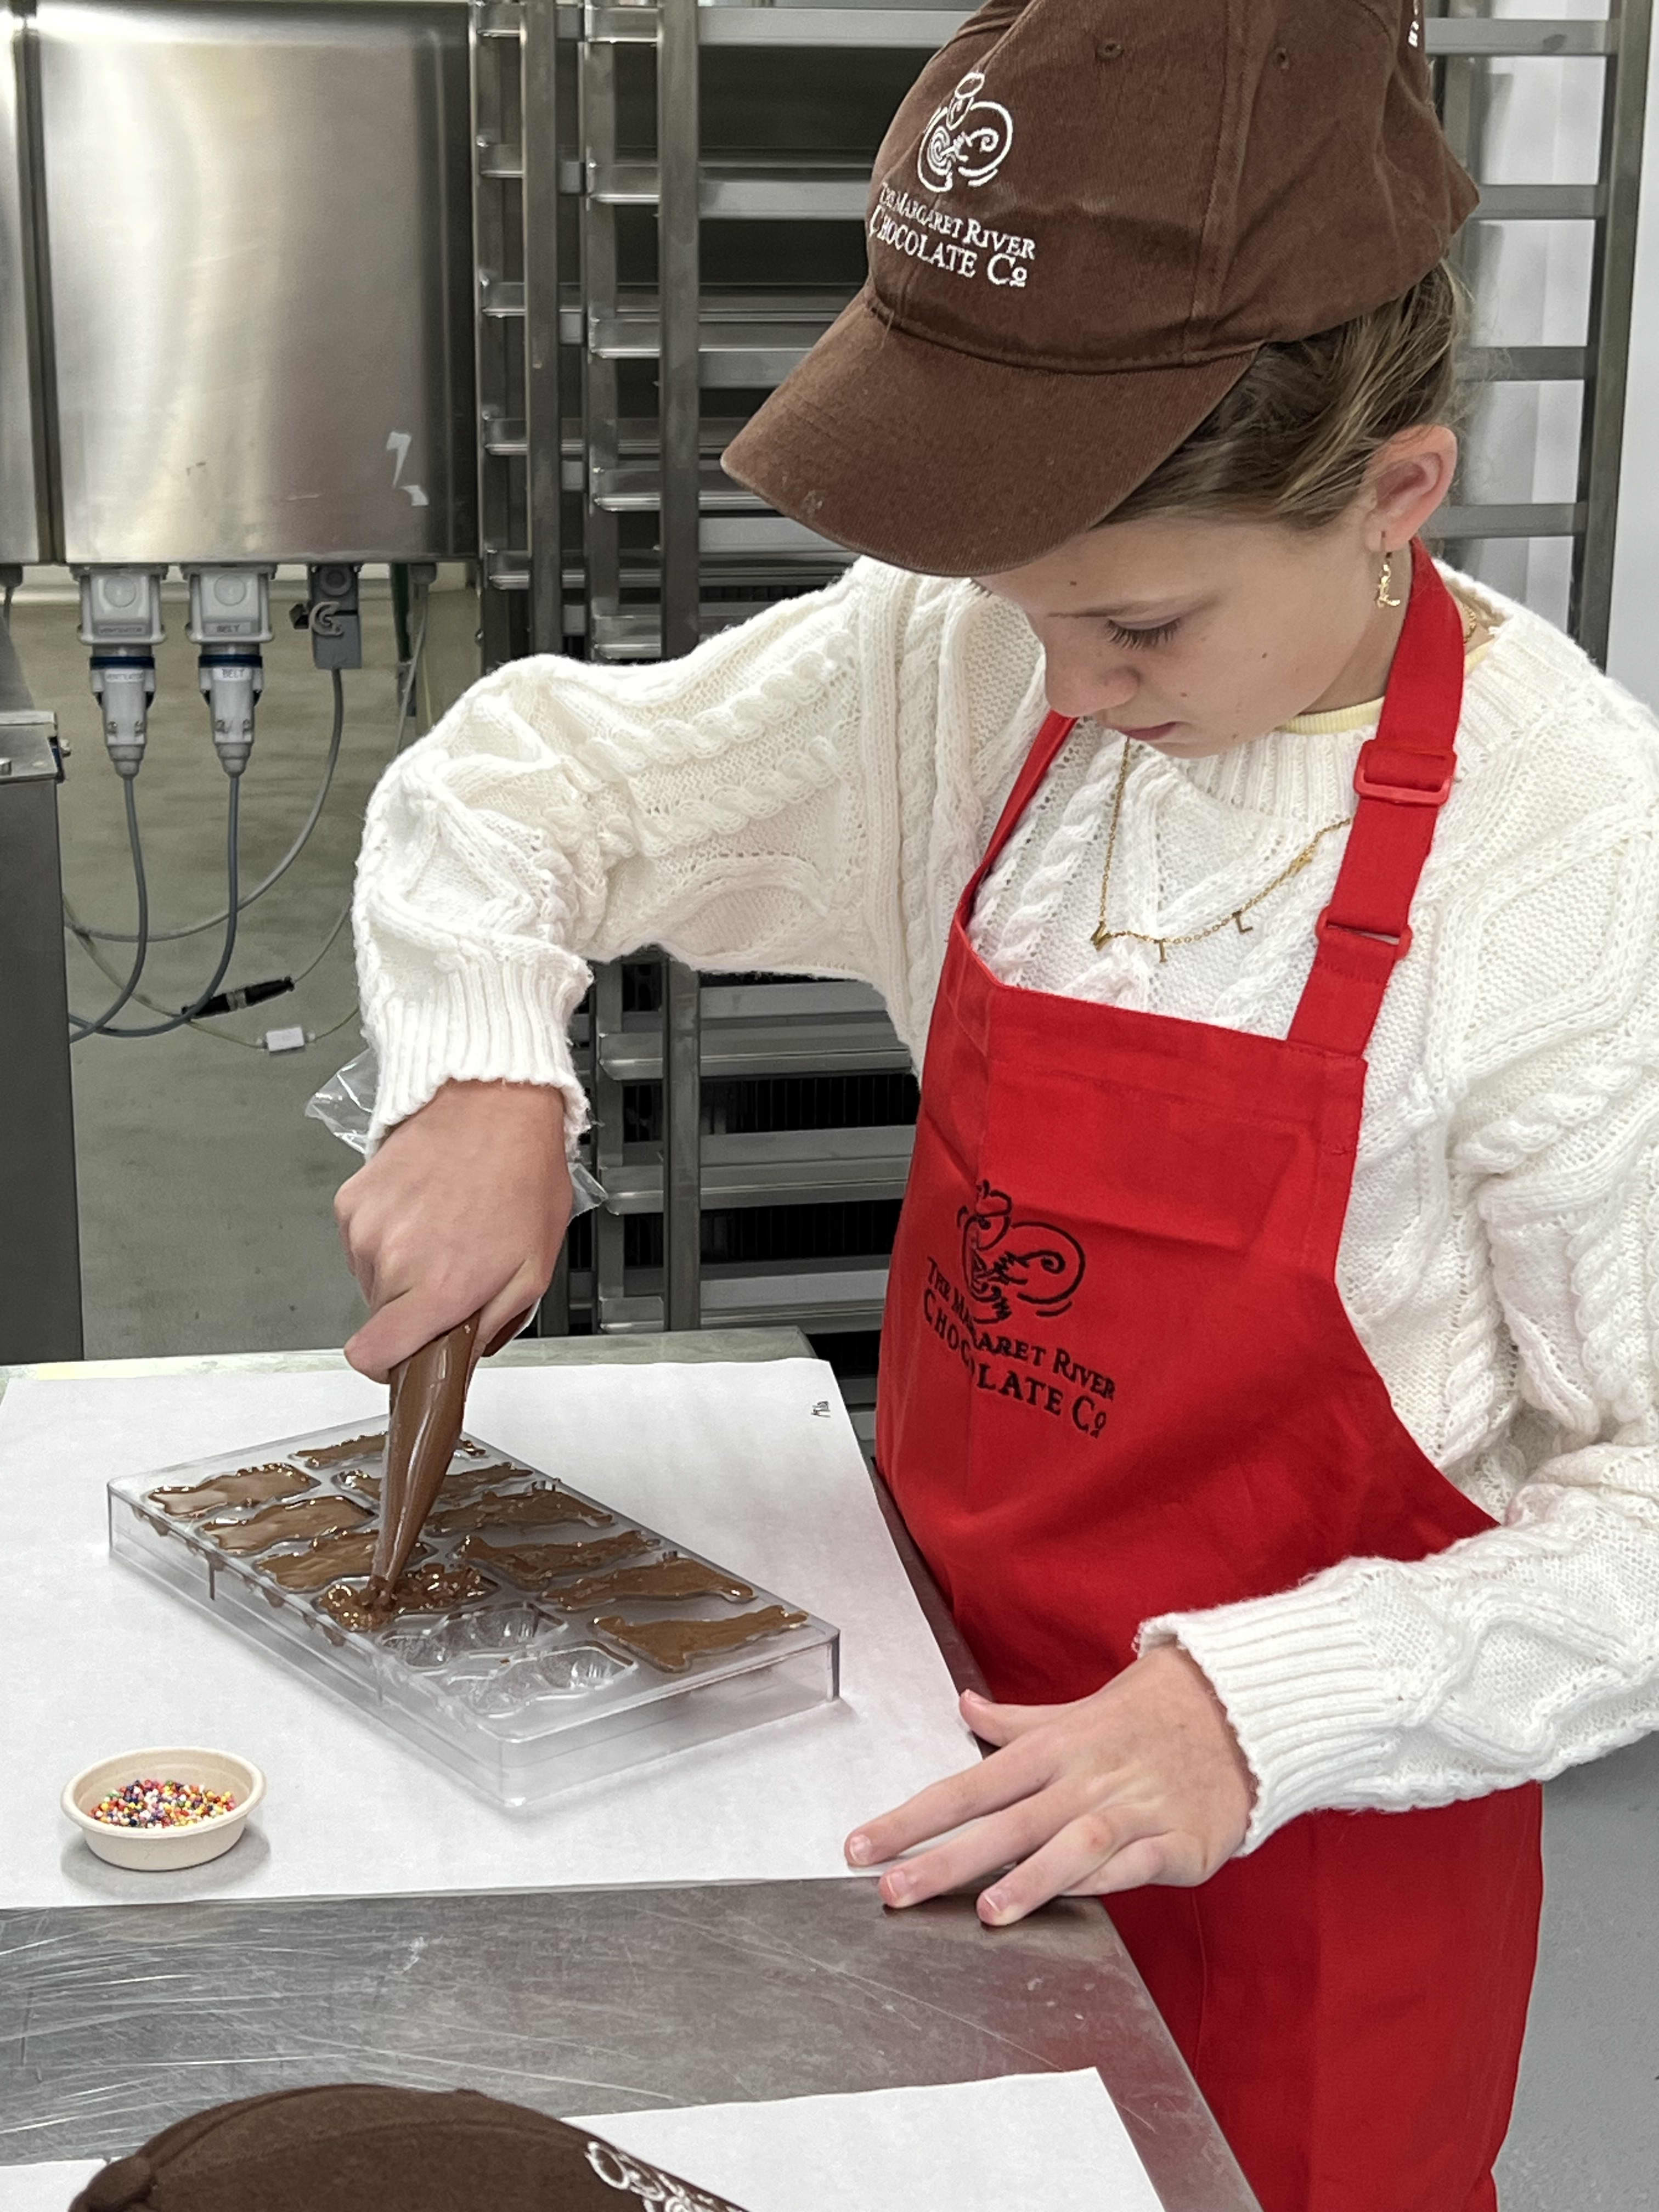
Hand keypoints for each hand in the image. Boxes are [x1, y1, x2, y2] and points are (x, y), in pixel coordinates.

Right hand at [335, 1080, 572, 1381]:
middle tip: (456, 1270)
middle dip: (415, 1308)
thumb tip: (459, 1361)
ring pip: (372, 1279)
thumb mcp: (533, 1270)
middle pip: (380, 1320)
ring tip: (445, 1230)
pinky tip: (423, 1209)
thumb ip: (490, 1327)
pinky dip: (389, 1236)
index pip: (373, 1358)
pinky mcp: (352, 1201)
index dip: (392, 1366)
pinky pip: (362, 1241)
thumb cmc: (521, 1175)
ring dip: (403, 1269)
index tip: (411, 1356)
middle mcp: (393, 1260)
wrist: (492, 1101)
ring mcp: (366, 1228)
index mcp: (439, 1286)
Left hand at [844, 1644, 1253, 1925]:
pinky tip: (1072, 1902)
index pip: (966, 1785)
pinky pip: (1134, 1864)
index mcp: (1053, 1748)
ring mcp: (1132, 1809)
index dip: (911, 1816)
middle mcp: (1084, 1778)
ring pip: (1072, 1843)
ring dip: (1030, 1877)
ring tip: (985, 1911)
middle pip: (1004, 1821)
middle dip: (945, 1857)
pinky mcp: (1177, 1840)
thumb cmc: (1149, 1715)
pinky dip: (1103, 1881)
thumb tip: (964, 1708)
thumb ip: (1017, 1723)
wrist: (1239, 1712)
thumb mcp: (1076, 1712)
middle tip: (890, 1889)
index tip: (861, 1845)